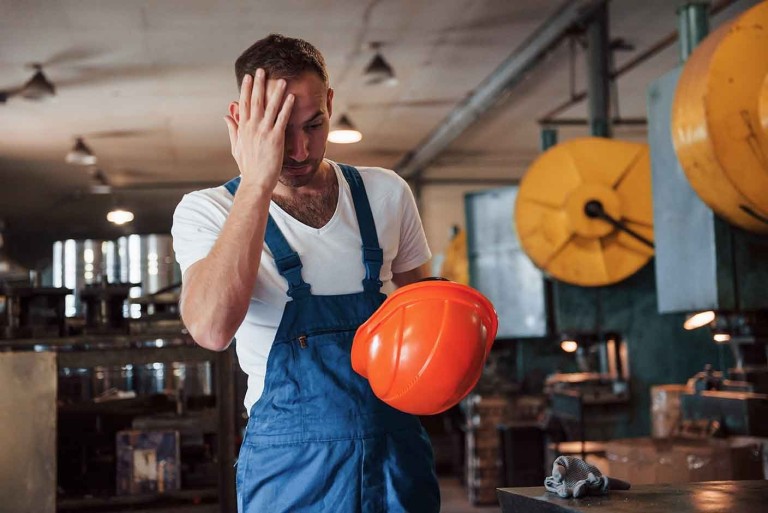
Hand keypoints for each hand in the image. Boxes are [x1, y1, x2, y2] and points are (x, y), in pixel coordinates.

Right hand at [224, 69, 294, 191]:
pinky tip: (291, 97)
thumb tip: (226, 116)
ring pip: (270, 107)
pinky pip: (282, 119)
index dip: (246, 89)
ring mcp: (263, 132)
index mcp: (243, 128)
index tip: (248, 76)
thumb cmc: (248, 167)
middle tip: (262, 70)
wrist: (256, 182)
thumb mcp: (236, 147)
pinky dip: (286, 107)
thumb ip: (232, 129)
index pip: (243, 103)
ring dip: (276, 92)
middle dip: (259, 84)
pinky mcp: (275, 139)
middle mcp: (252, 127)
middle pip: (255, 101)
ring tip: (281, 80)